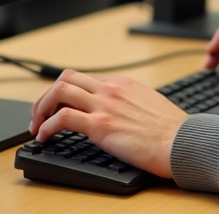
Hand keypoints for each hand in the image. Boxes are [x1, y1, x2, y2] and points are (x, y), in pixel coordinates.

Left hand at [29, 69, 187, 177]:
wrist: (181, 142)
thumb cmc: (171, 130)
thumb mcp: (149, 103)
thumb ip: (130, 102)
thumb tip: (120, 112)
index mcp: (123, 83)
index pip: (84, 79)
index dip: (65, 93)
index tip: (58, 107)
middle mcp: (111, 89)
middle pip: (66, 78)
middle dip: (47, 96)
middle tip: (40, 114)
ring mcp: (104, 105)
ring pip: (59, 92)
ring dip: (41, 108)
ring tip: (37, 126)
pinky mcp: (100, 125)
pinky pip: (61, 119)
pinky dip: (47, 127)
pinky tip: (45, 137)